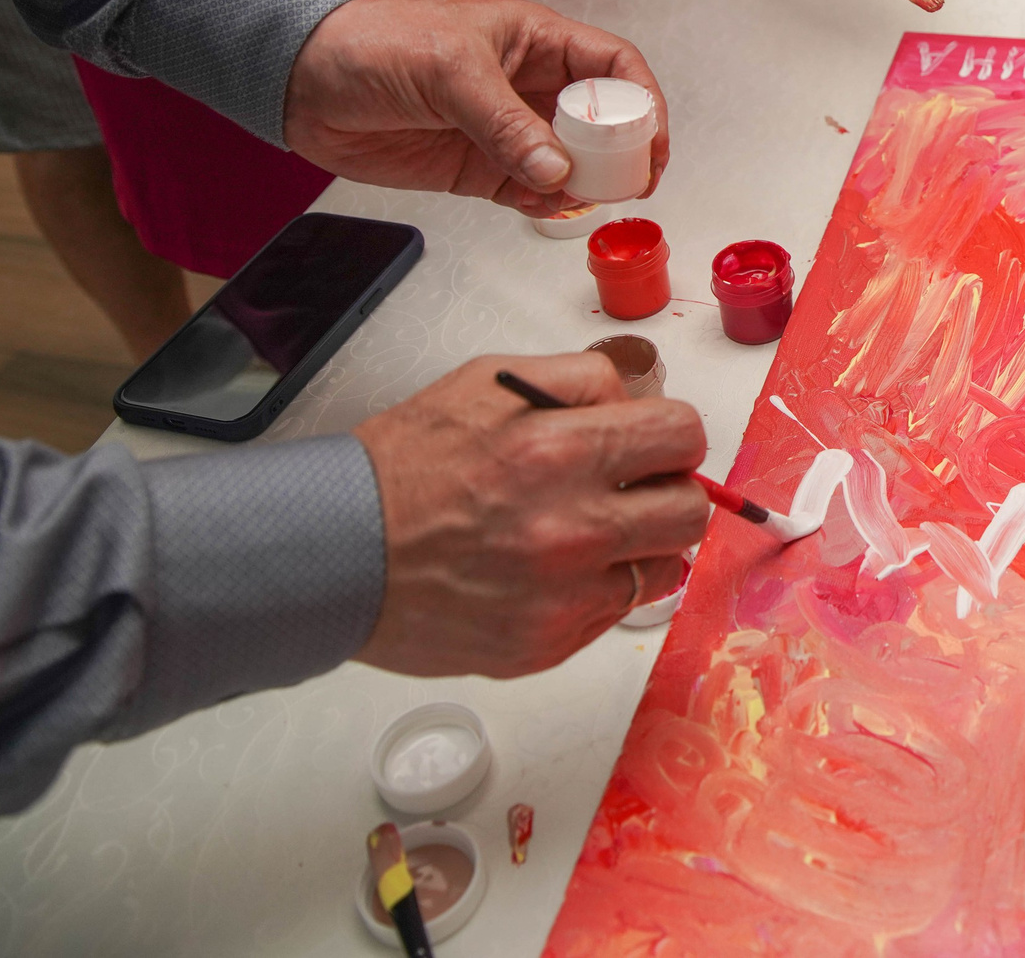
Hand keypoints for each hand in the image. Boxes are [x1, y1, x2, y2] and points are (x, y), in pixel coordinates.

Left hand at [282, 0, 670, 215]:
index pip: (612, 66)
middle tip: (626, 184)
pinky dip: (545, 204)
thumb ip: (506, 124)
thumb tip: (558, 171)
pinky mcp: (478, 167)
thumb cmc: (373, 44)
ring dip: (584, 184)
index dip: (641, 101)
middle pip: (602, 121)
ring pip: (571, 161)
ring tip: (580, 199)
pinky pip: (530, 191)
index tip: (649, 140)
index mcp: (535, 40)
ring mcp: (506, 129)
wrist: (300, 81)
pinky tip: (542, 205)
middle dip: (621, 153)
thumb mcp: (449, 70)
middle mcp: (529, 85)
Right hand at [354, 352, 709, 676]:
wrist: (334, 551)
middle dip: (667, 491)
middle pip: (690, 511)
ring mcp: (562, 596)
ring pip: (664, 568)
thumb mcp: (490, 381)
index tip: (651, 445)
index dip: (671, 436)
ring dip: (639, 546)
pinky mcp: (547, 644)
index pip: (683, 436)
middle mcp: (571, 528)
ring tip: (589, 533)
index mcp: (560, 450)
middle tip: (631, 489)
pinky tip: (550, 571)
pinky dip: (596, 589)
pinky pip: (614, 612)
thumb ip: (582, 382)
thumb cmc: (405, 465)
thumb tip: (641, 406)